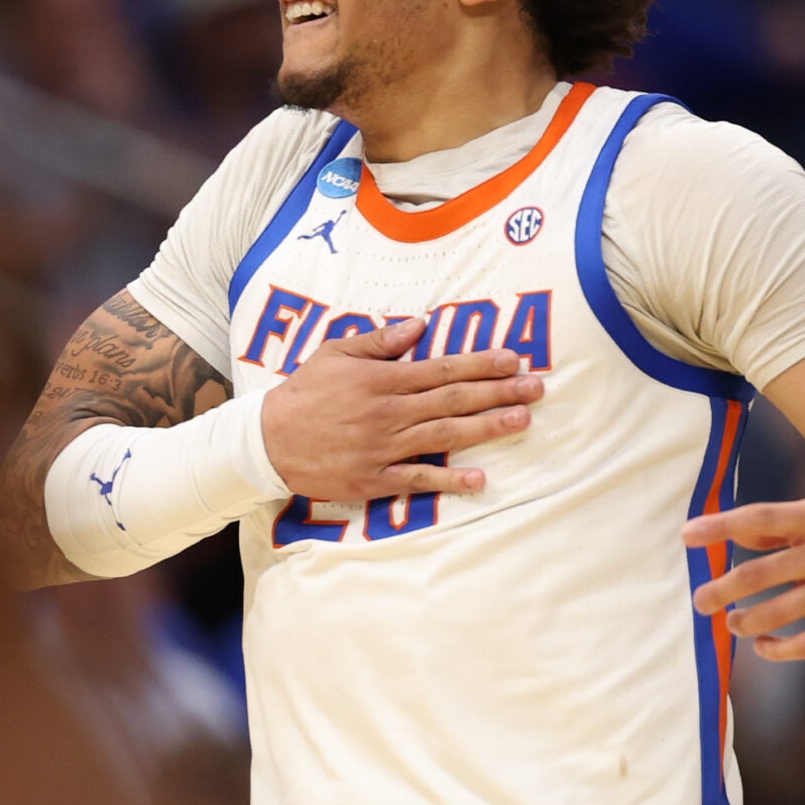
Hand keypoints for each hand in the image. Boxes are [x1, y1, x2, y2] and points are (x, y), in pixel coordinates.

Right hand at [260, 317, 543, 502]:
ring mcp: (384, 448)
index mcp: (382, 380)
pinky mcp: (375, 479)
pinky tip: (479, 480)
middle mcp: (389, 413)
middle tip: (537, 389)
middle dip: (498, 393)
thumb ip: (379, 341)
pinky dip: (448, 480)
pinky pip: (418, 479)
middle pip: (453, 400)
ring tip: (521, 422)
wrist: (268, 441)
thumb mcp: (335, 353)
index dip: (481, 363)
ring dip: (486, 429)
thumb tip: (420, 325)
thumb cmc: (305, 392)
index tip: (514, 359)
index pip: (442, 368)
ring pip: (444, 435)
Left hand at [684, 492, 804, 661]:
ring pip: (781, 612)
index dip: (721, 527)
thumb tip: (729, 535)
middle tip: (700, 600)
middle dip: (723, 589)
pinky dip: (778, 648)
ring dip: (746, 621)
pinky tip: (762, 645)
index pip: (762, 518)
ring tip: (730, 622)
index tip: (687, 536)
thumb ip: (778, 525)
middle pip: (763, 572)